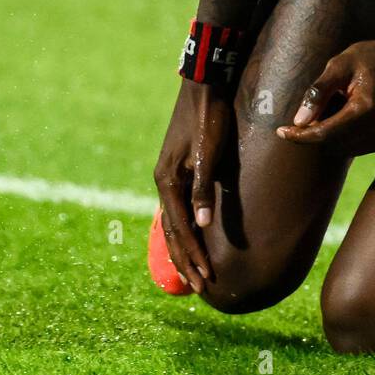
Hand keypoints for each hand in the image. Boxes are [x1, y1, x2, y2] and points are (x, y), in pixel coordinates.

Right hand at [152, 78, 231, 292]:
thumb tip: (201, 225)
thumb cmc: (209, 118)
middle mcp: (165, 182)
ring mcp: (170, 176)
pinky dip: (184, 229)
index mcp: (168, 181)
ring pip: (174, 222)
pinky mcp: (180, 169)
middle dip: (186, 261)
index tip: (205, 280)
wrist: (205, 86)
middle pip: (173, 232)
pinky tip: (192, 237)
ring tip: (194, 272)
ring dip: (184, 248)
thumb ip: (202, 188)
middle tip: (200, 288)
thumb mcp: (208, 153)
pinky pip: (178, 209)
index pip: (180, 230)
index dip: (193, 256)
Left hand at [276, 38, 374, 155]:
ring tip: (334, 107)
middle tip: (310, 109)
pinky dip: (342, 136)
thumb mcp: (340, 64)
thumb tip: (299, 121)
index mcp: (365, 109)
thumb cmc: (372, 58)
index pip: (325, 134)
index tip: (281, 131)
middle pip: (332, 145)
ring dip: (329, 136)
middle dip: (314, 133)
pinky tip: (344, 114)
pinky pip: (355, 147)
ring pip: (342, 149)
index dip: (300, 136)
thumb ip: (319, 92)